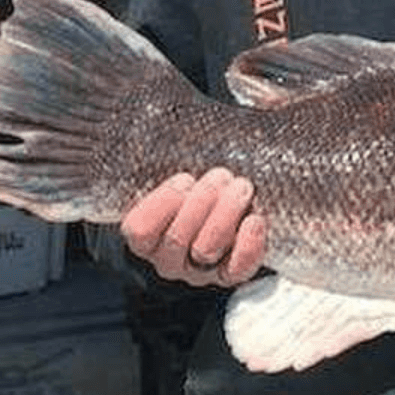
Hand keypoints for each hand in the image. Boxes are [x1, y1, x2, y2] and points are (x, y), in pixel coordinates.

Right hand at [121, 167, 266, 286]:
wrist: (225, 214)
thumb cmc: (194, 189)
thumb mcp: (177, 177)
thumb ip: (169, 162)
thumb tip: (174, 119)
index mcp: (145, 236)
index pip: (140, 230)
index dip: (163, 203)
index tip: (185, 178)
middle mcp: (168, 259)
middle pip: (177, 238)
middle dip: (202, 201)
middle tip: (220, 175)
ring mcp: (198, 271)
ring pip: (205, 250)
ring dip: (226, 213)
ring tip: (241, 187)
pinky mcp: (229, 275)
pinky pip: (237, 268)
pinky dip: (249, 243)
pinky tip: (255, 218)